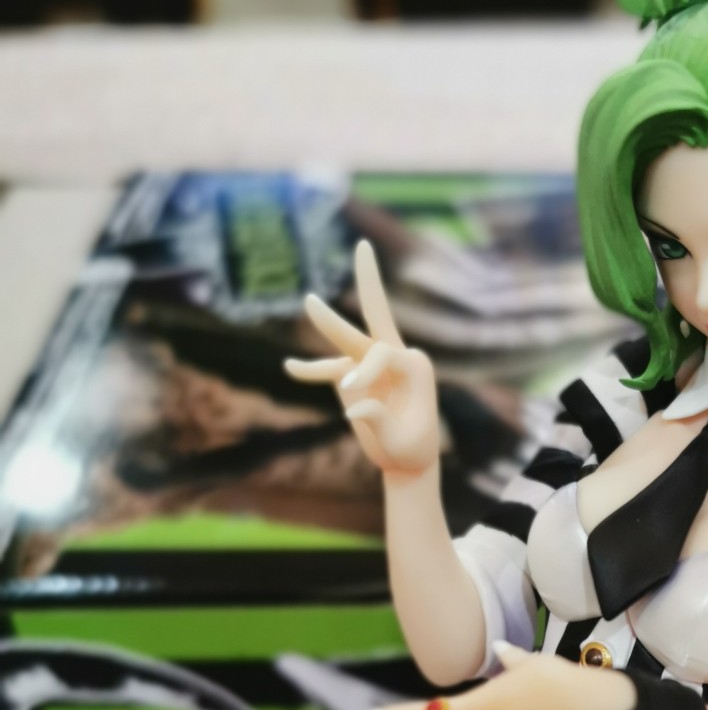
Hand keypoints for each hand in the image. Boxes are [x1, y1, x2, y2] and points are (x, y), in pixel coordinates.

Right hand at [284, 240, 438, 476]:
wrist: (408, 461)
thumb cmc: (411, 452)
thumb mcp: (399, 443)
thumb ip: (378, 421)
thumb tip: (352, 401)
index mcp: (415, 365)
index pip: (382, 353)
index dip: (364, 370)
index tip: (351, 392)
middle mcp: (396, 356)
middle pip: (376, 317)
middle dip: (368, 283)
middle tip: (363, 247)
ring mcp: (372, 364)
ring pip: (347, 339)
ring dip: (327, 323)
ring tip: (308, 300)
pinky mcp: (353, 376)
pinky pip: (327, 368)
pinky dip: (310, 369)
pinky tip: (290, 368)